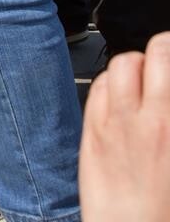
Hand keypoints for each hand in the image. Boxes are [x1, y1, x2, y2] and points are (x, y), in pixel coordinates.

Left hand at [80, 32, 169, 221]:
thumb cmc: (163, 204)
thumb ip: (168, 114)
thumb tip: (164, 98)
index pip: (169, 59)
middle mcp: (148, 118)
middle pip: (150, 55)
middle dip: (159, 50)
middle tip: (164, 57)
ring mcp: (117, 121)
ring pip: (119, 66)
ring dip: (134, 65)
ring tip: (143, 77)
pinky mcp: (93, 130)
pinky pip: (98, 88)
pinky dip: (110, 83)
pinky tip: (119, 95)